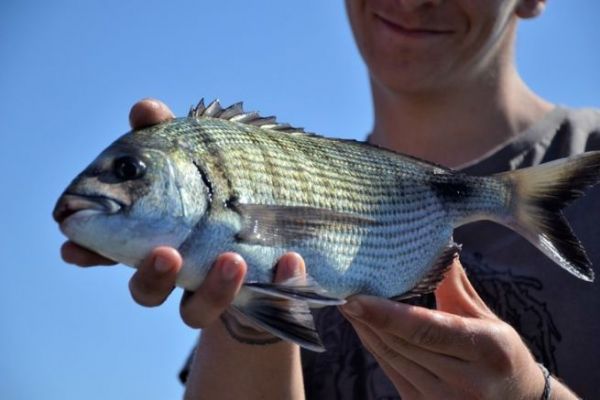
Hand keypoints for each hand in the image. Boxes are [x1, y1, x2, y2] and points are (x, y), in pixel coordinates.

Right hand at [59, 99, 304, 332]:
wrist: (273, 234)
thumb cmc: (221, 190)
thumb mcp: (196, 156)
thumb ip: (168, 135)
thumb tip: (144, 108)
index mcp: (156, 238)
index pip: (114, 251)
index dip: (93, 251)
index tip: (74, 250)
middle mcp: (181, 272)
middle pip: (149, 290)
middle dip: (152, 276)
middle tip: (166, 254)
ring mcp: (217, 290)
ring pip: (200, 310)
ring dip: (216, 287)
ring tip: (234, 260)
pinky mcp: (261, 297)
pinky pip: (271, 300)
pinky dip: (283, 281)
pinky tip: (292, 258)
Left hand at [340, 260, 549, 399]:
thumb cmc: (502, 353)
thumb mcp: (488, 318)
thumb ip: (456, 285)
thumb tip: (436, 244)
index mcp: (487, 349)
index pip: (426, 330)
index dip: (386, 314)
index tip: (354, 298)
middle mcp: (466, 380)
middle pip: (402, 343)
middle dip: (367, 316)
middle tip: (342, 288)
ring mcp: (443, 399)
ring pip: (391, 358)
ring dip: (365, 329)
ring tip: (346, 303)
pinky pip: (391, 370)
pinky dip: (374, 345)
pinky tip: (363, 325)